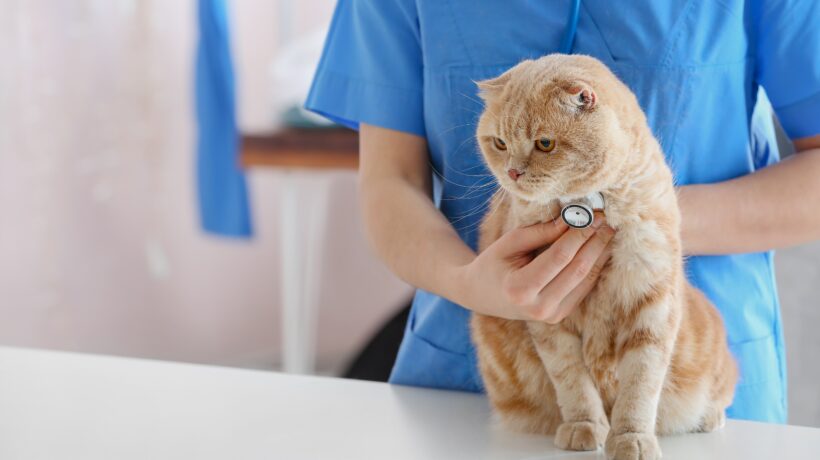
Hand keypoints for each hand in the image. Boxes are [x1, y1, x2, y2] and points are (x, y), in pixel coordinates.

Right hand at [453, 214, 613, 321]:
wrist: (481, 294)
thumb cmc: (492, 264)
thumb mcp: (509, 243)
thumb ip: (540, 232)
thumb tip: (573, 219)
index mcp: (520, 289)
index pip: (560, 257)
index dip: (579, 234)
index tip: (592, 214)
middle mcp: (538, 308)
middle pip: (578, 269)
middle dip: (595, 241)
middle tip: (607, 220)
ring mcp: (551, 315)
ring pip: (586, 279)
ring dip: (600, 253)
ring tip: (609, 231)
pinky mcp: (560, 315)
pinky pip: (584, 288)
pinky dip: (595, 266)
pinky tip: (601, 249)